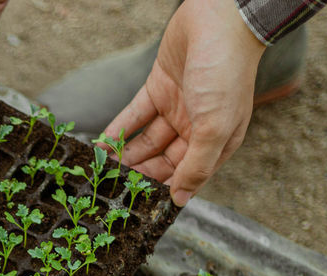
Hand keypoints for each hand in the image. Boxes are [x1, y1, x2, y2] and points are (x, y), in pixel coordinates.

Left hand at [104, 0, 266, 205]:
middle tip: (111, 190)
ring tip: (102, 172)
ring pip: (146, 141)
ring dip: (125, 156)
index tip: (137, 205)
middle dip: (138, 175)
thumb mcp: (214, 126)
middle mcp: (196, 128)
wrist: (219, 19)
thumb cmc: (225, 73)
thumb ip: (197, 164)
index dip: (162, 190)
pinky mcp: (158, 89)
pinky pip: (134, 117)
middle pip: (162, 161)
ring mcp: (176, 108)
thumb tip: (181, 199)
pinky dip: (118, 131)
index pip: (186, 175)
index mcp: (218, 141)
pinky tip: (101, 147)